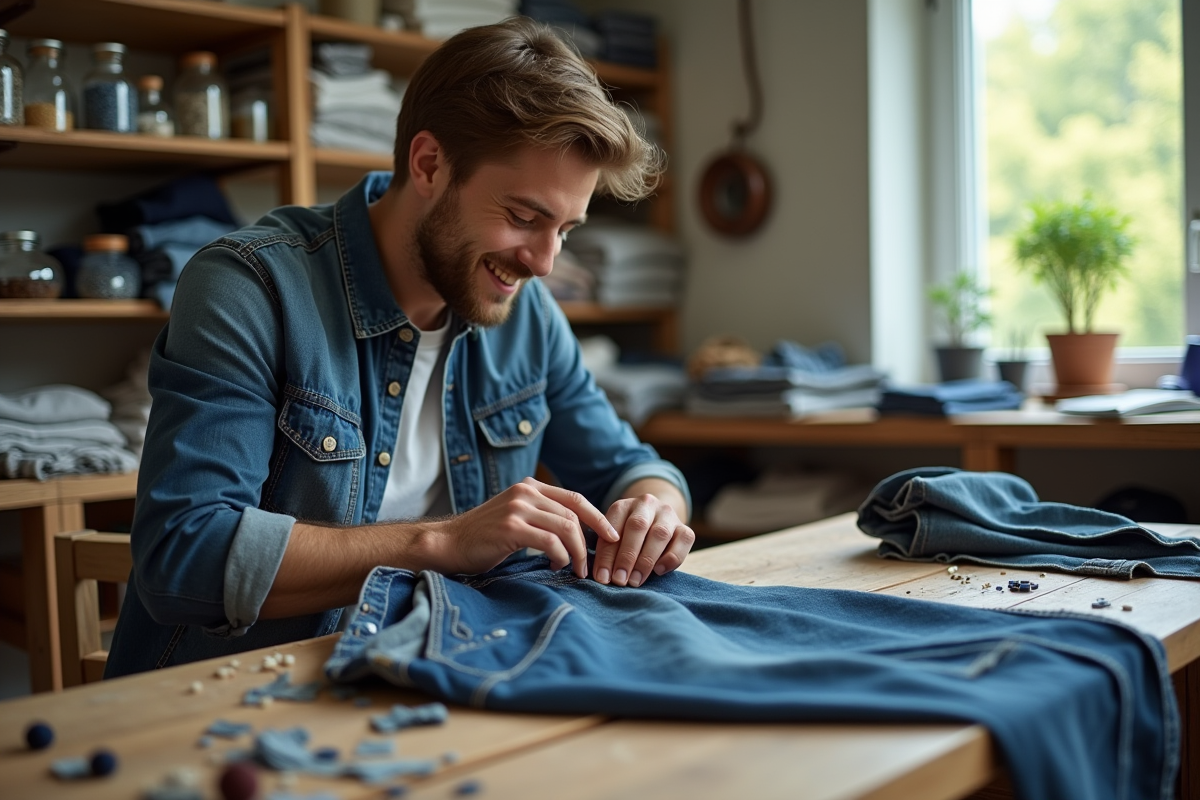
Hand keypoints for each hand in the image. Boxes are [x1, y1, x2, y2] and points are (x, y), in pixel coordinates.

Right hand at [426, 477, 618, 577]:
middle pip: (573, 516)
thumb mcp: (518, 516)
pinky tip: (556, 566)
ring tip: (575, 569)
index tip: (612, 536)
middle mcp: (526, 491)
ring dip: (576, 553)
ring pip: (565, 528)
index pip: (575, 498)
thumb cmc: (485, 536)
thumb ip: (543, 516)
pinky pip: (550, 541)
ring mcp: (518, 507)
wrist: (450, 543)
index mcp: (530, 486)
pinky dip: (560, 556)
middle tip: (588, 566)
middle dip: (587, 543)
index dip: (597, 517)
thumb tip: (578, 532)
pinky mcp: (511, 526)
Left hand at [593, 493, 694, 586]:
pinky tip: (658, 571)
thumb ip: (607, 550)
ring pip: (660, 534)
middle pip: (637, 526)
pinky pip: (684, 540)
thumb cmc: (628, 537)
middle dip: (627, 556)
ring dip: (646, 560)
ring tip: (635, 581)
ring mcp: (668, 514)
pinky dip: (671, 557)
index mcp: (623, 505)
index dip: (607, 554)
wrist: (656, 522)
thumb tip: (602, 576)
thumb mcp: (614, 537)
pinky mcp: (686, 527)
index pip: (612, 527)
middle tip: (619, 580)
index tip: (602, 577)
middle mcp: (646, 504)